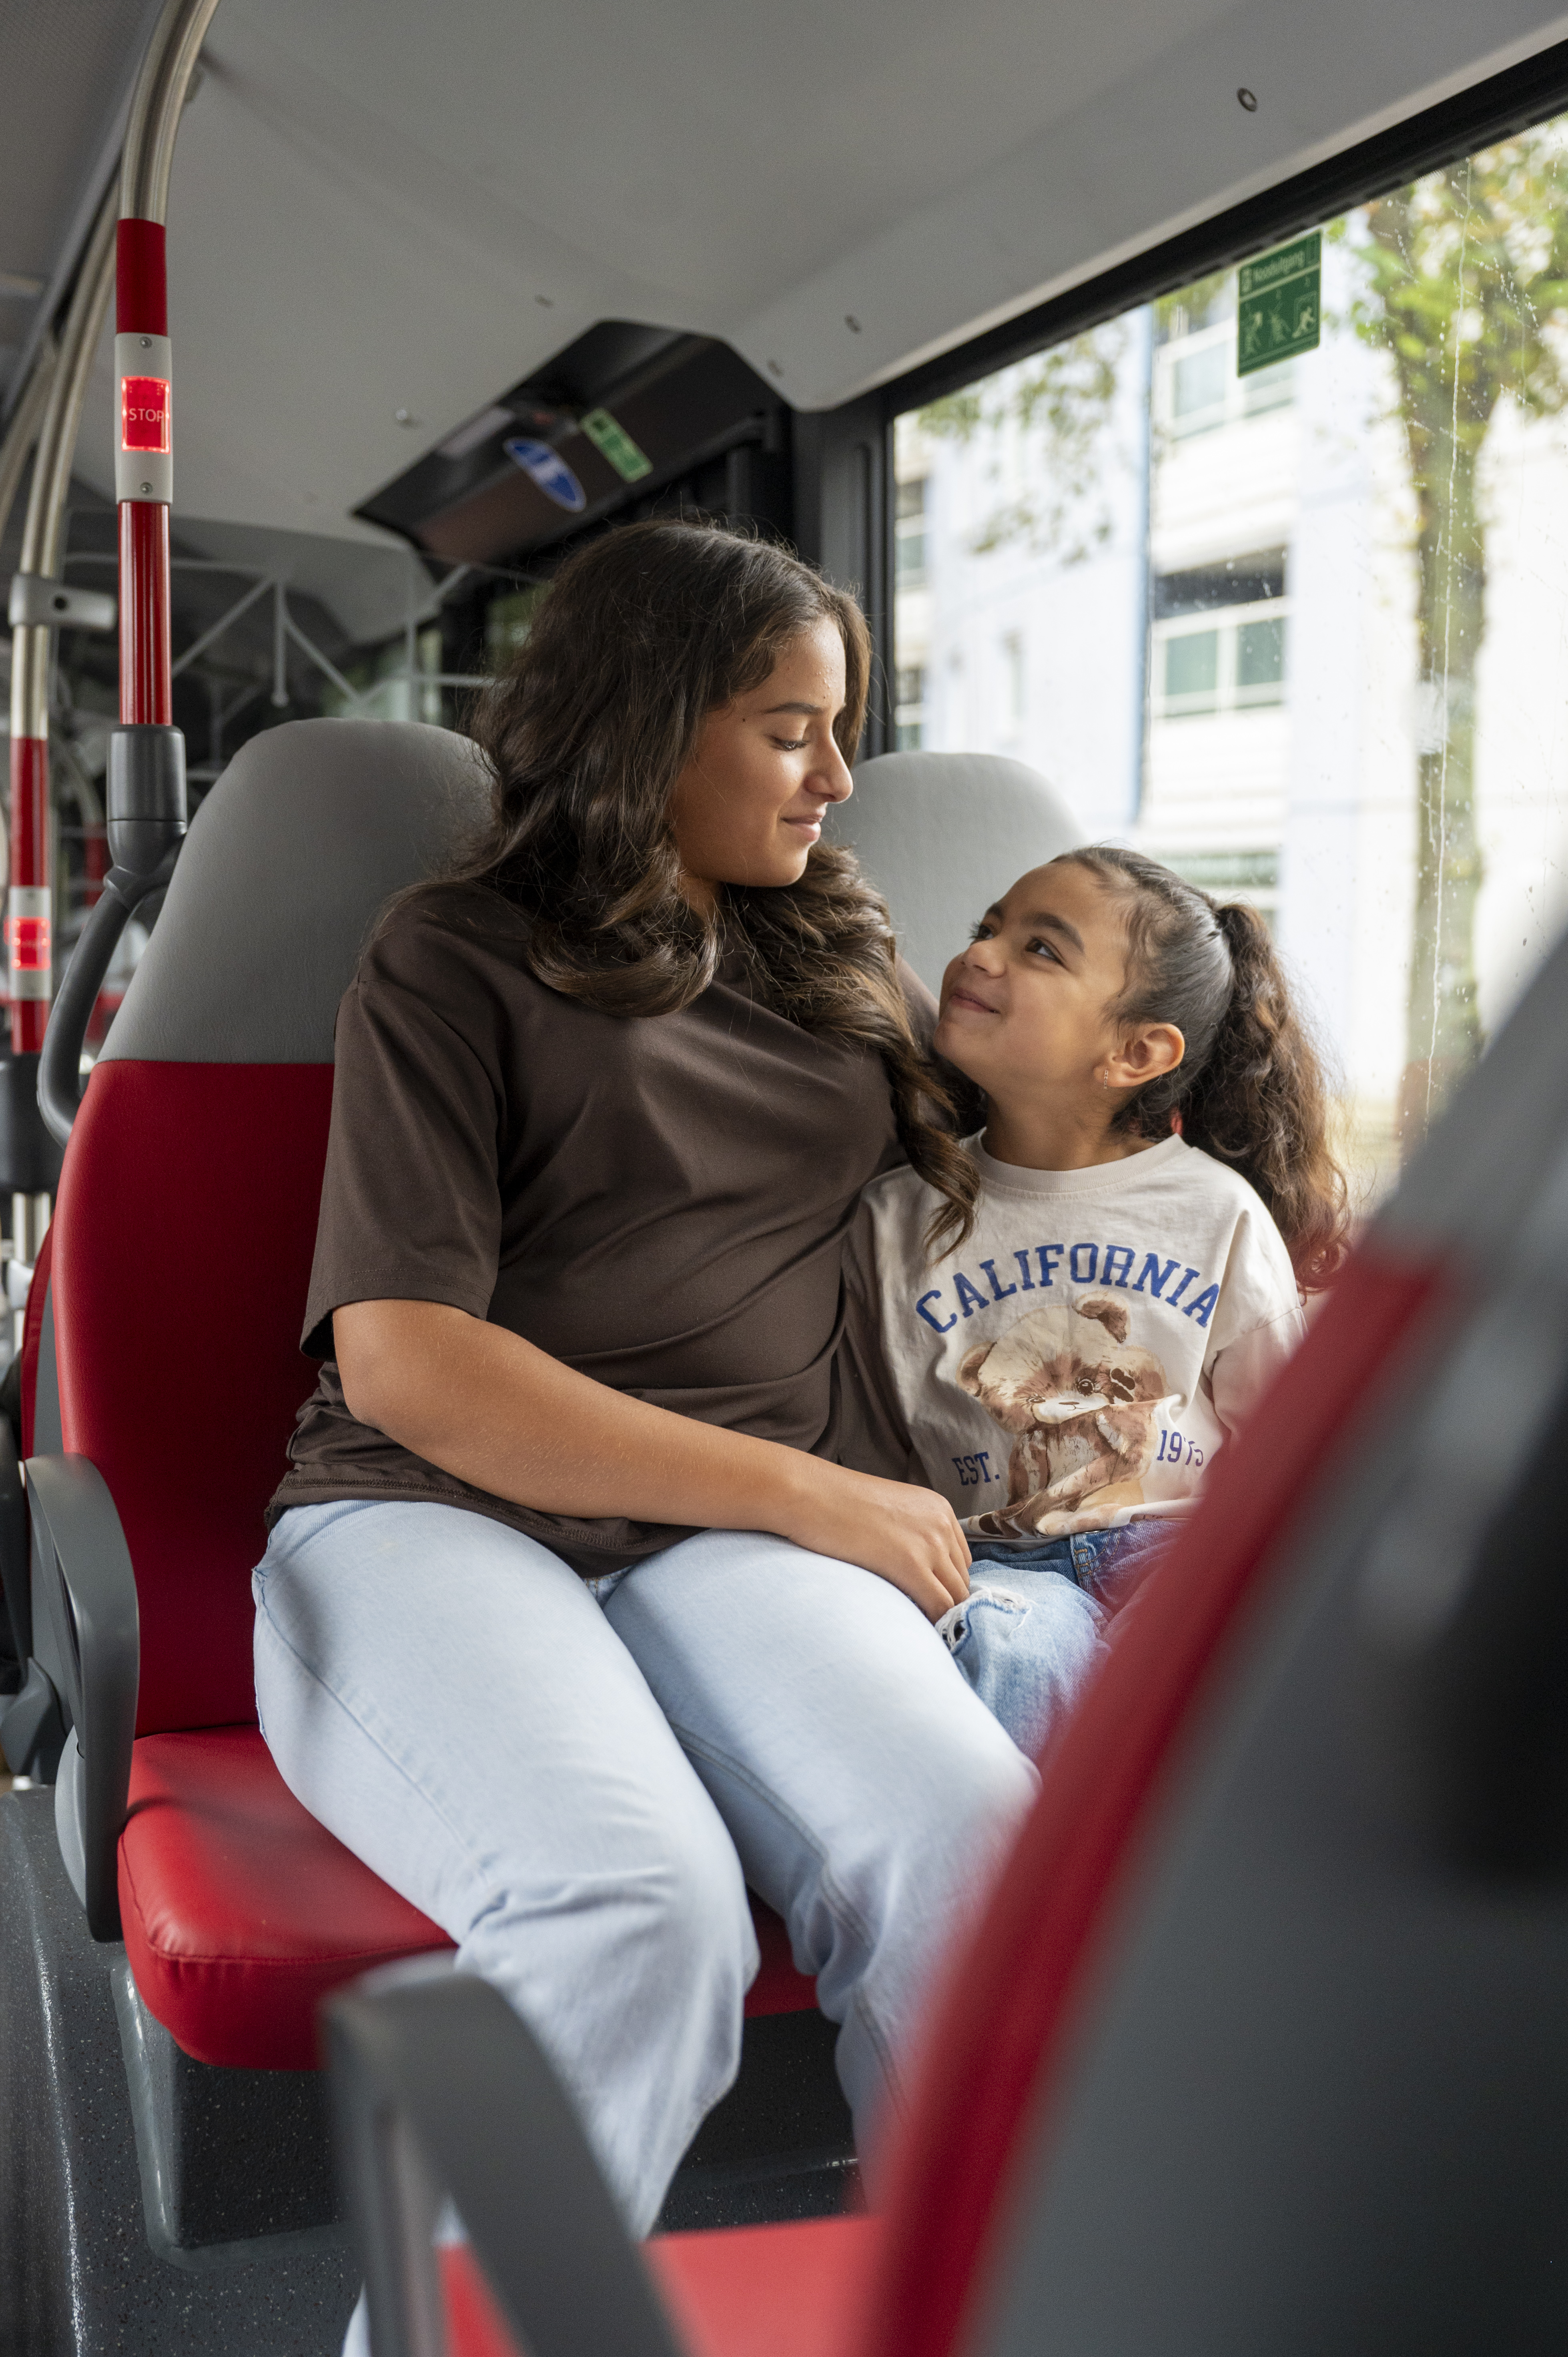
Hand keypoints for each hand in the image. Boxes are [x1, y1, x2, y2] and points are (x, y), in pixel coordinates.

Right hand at [779, 1462, 970, 1621]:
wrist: (809, 1494)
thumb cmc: (836, 1503)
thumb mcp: (888, 1511)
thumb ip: (910, 1534)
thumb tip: (917, 1571)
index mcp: (939, 1509)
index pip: (960, 1560)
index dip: (944, 1583)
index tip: (925, 1598)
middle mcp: (942, 1524)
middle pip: (961, 1580)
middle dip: (944, 1601)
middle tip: (919, 1617)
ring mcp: (930, 1543)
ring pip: (955, 1596)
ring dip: (939, 1614)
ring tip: (916, 1625)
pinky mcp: (911, 1564)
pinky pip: (939, 1605)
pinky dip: (932, 1621)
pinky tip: (914, 1627)